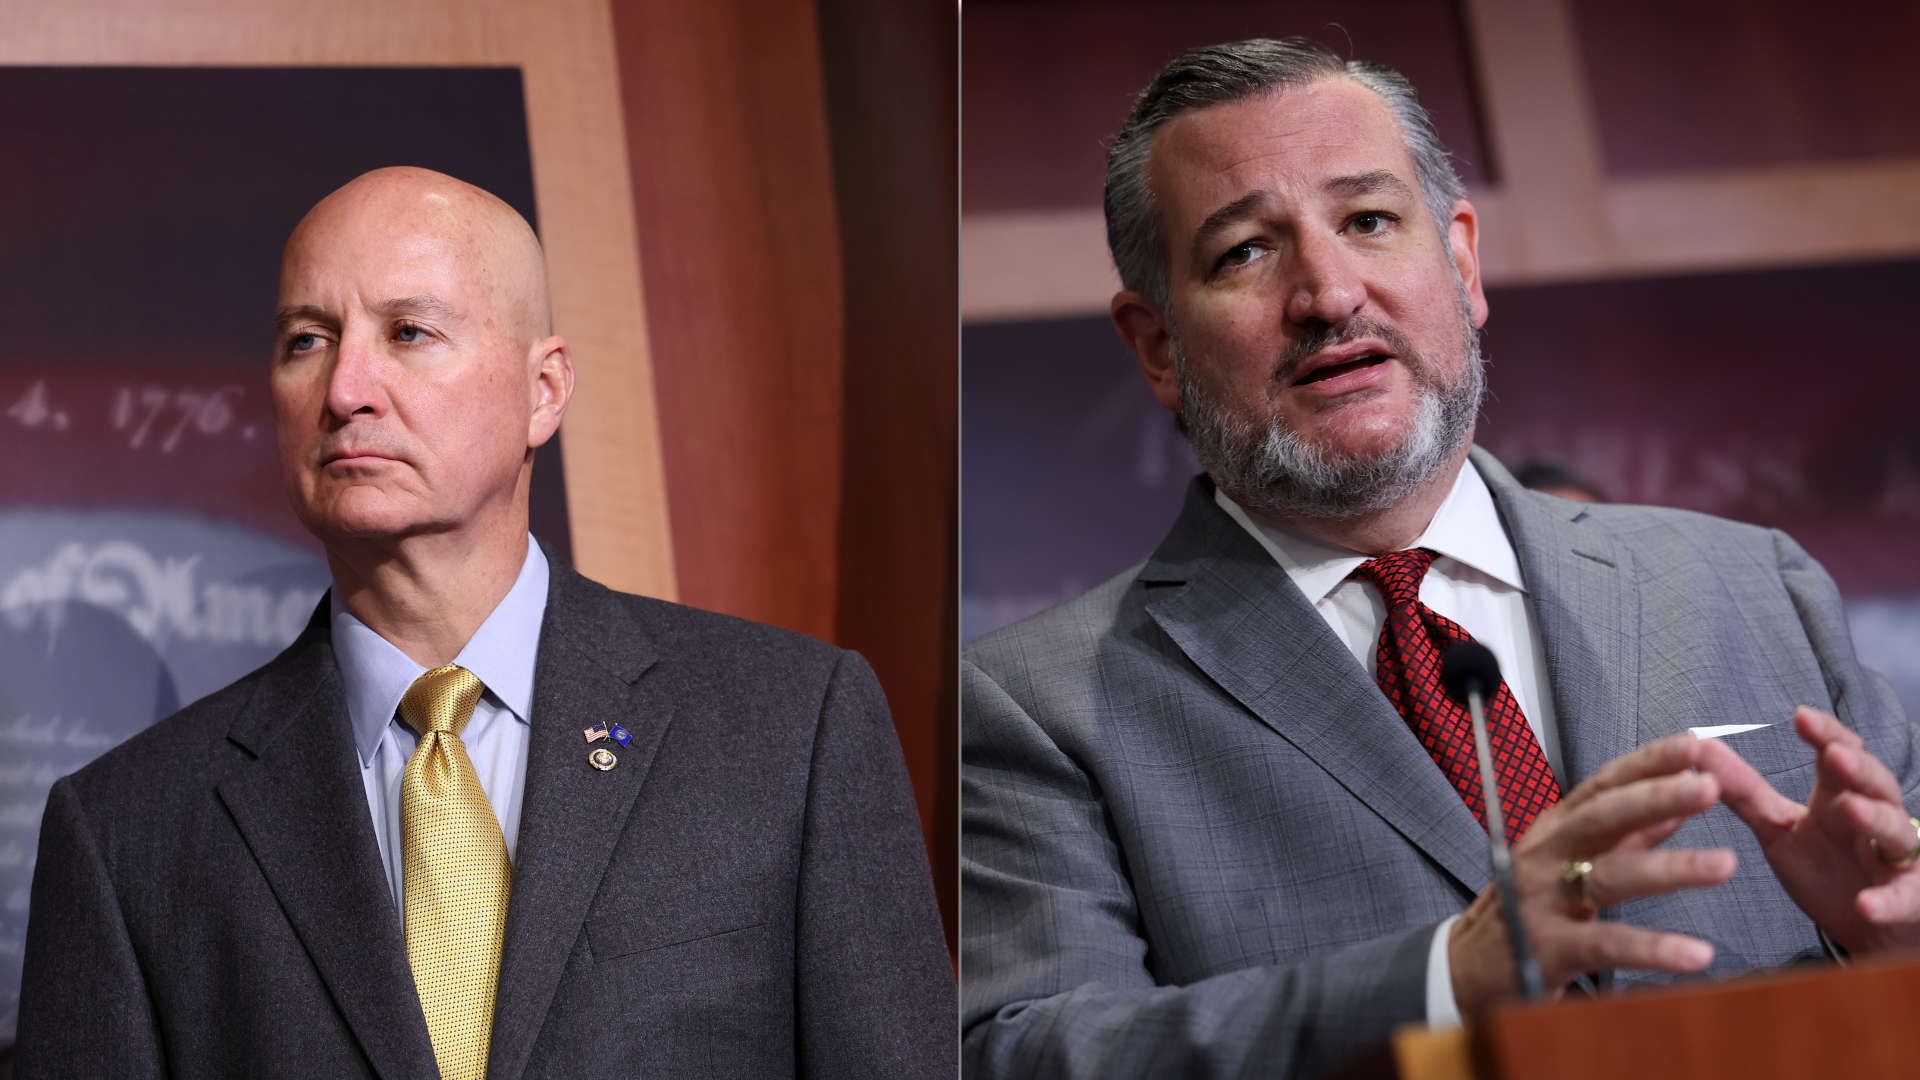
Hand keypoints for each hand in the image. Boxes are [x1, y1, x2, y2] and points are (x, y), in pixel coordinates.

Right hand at [1449, 734, 1735, 1018]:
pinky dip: (1652, 948)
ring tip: (1723, 864)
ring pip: (1609, 874)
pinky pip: (1606, 944)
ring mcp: (1545, 898)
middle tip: (1709, 787)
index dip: (1648, 763)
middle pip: (1603, 816)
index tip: (1693, 745)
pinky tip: (1694, 953)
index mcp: (1559, 828)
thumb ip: (1629, 834)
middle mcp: (1548, 854)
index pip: (1606, 785)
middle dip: (1656, 796)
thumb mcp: (1573, 860)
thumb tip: (1677, 805)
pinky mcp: (1550, 947)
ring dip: (1669, 868)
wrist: (1471, 964)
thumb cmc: (1528, 906)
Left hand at [1696, 705, 1919, 954]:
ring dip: (1876, 818)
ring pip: (1896, 831)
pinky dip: (1888, 901)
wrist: (1864, 928)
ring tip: (1850, 809)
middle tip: (1833, 755)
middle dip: (1857, 767)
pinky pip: (1904, 899)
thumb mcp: (1778, 828)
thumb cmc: (1825, 867)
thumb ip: (1743, 791)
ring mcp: (1896, 859)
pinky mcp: (1908, 900)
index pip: (1840, 755)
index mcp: (1840, 797)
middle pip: (1875, 784)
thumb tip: (1699, 745)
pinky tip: (1868, 905)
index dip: (1826, 734)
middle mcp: (1875, 819)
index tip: (1800, 715)